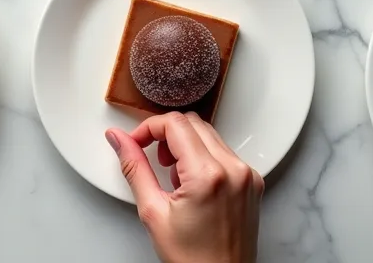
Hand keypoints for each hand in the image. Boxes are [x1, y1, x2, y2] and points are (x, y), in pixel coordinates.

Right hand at [107, 113, 261, 262]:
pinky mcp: (252, 182)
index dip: (149, 128)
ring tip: (174, 178)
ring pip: (209, 135)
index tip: (136, 141)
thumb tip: (119, 140)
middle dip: (166, 135)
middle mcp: (234, 170)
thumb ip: (134, 168)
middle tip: (153, 158)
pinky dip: (203, 158)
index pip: (175, 124)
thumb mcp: (152, 211)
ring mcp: (247, 175)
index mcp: (208, 176)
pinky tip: (192, 184)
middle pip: (193, 123)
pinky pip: (224, 152)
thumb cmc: (192, 259)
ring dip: (185, 146)